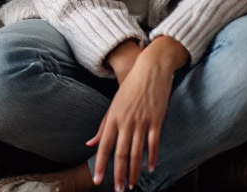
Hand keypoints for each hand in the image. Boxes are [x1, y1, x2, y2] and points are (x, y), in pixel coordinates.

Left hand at [89, 36, 187, 189]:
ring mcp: (142, 121)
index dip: (101, 165)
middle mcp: (126, 121)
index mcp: (113, 118)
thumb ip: (103, 126)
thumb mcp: (114, 104)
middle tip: (118, 190)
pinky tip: (150, 169)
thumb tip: (90, 144)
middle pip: (120, 153)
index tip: (98, 180)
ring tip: (131, 184)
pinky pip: (153, 143)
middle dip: (118, 174)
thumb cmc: (131, 86)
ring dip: (133, 171)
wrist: (151, 68)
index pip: (104, 146)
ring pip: (136, 152)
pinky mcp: (156, 120)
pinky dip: (152, 158)